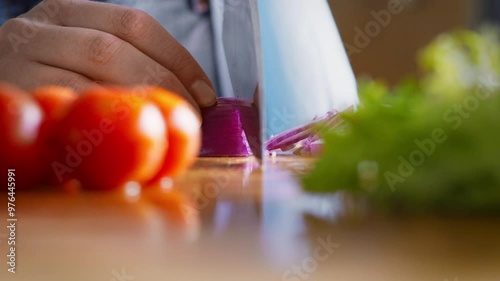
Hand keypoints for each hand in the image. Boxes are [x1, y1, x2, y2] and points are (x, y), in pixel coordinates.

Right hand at [0, 0, 216, 110]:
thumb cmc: (44, 80)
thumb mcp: (77, 58)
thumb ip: (122, 63)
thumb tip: (192, 93)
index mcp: (66, 11)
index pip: (136, 24)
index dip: (179, 59)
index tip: (206, 92)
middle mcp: (41, 28)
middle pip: (117, 48)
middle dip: (165, 83)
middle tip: (191, 115)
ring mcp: (21, 58)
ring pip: (96, 74)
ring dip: (142, 103)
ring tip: (166, 126)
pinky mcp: (14, 93)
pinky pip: (72, 107)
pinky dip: (108, 123)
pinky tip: (128, 136)